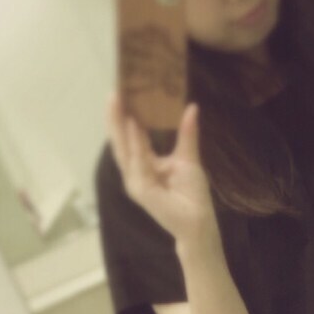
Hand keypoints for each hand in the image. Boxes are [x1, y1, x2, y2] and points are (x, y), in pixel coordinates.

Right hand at [106, 93, 216, 244]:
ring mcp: (135, 182)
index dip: (126, 116)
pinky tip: (134, 124)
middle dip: (115, 117)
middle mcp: (135, 173)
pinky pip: (138, 162)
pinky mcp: (141, 190)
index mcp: (143, 164)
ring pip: (124, 149)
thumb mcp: (188, 158)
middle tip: (114, 92)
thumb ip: (186, 134)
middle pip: (121, 141)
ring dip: (120, 125)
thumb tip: (191, 107)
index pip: (130, 137)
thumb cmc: (192, 195)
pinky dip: (136, 143)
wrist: (198, 222)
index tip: (123, 92)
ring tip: (118, 101)